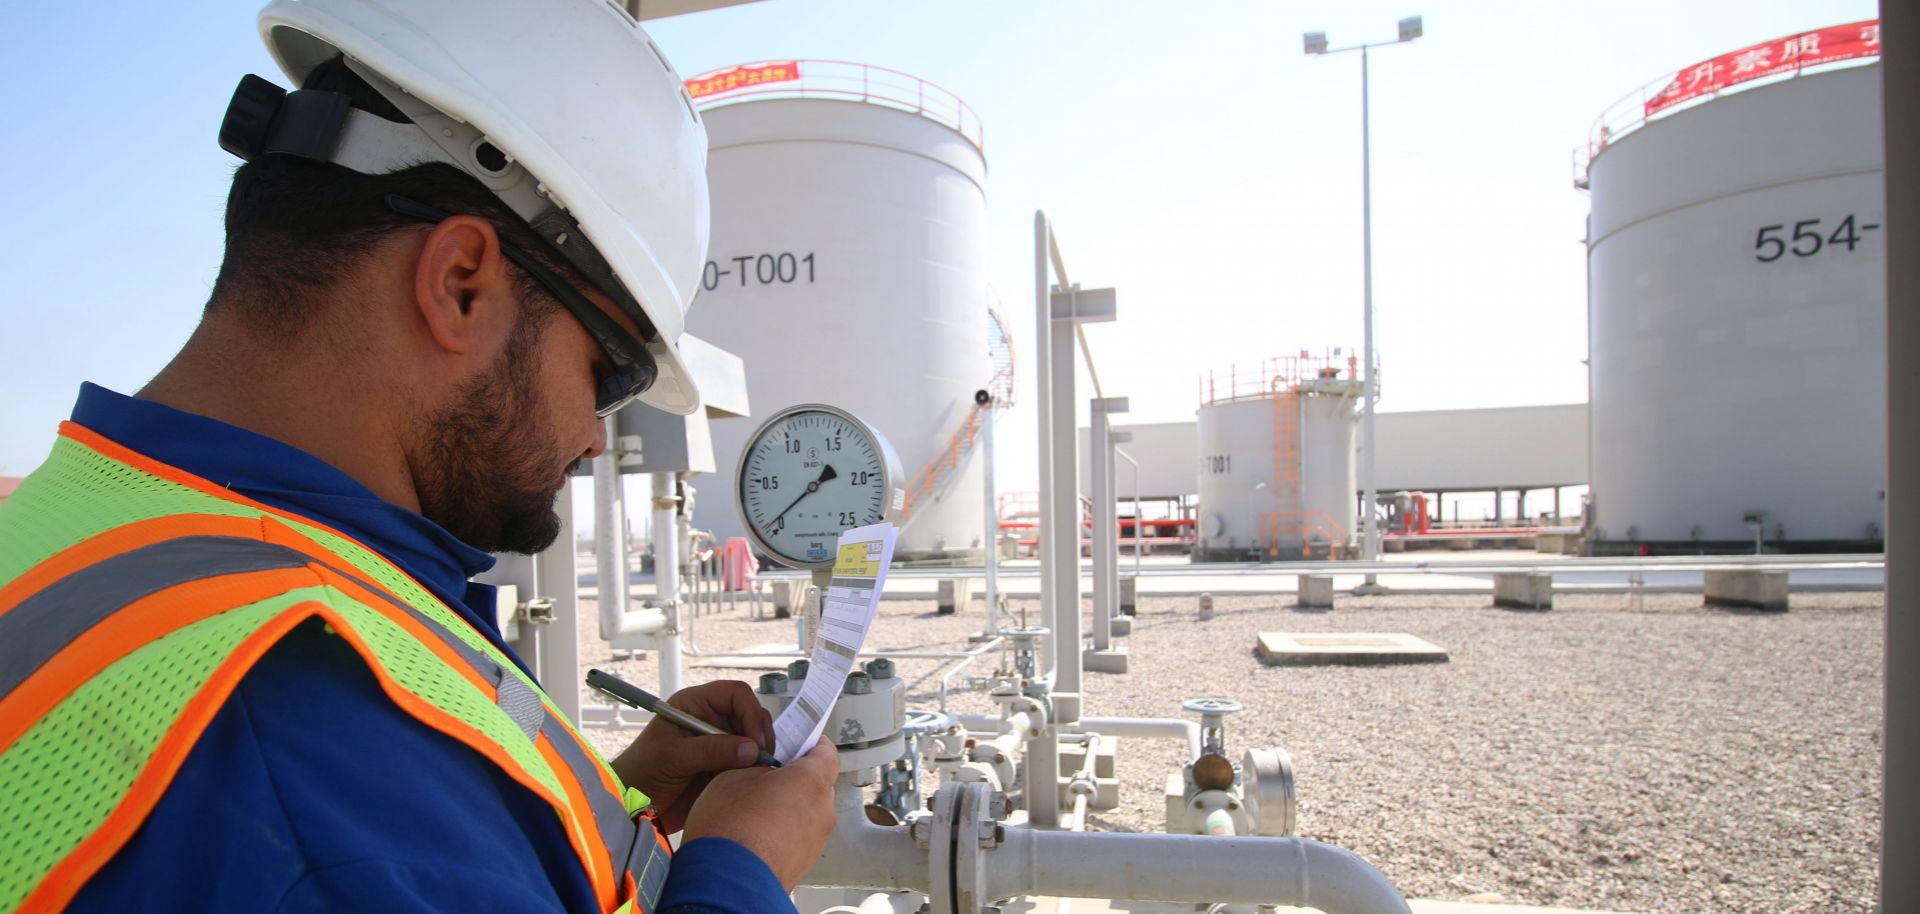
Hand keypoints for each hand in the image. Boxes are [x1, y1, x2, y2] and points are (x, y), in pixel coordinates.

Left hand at [611, 679, 774, 832]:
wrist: (631, 806)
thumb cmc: (641, 772)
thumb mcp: (672, 757)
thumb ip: (711, 750)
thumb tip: (752, 749)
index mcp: (694, 705)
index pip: (735, 694)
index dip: (750, 712)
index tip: (756, 741)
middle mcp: (711, 720)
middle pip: (750, 715)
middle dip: (760, 734)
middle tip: (763, 760)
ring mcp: (719, 743)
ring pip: (753, 740)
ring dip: (760, 754)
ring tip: (759, 773)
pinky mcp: (723, 767)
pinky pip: (748, 763)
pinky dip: (756, 770)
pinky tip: (754, 781)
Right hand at [682, 737, 839, 889]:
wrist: (726, 881)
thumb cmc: (730, 828)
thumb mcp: (733, 777)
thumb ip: (758, 767)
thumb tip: (763, 770)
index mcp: (811, 781)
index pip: (827, 753)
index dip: (812, 745)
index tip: (799, 741)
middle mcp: (822, 811)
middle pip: (818, 784)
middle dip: (796, 779)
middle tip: (768, 776)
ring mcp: (816, 840)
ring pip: (807, 813)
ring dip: (788, 808)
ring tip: (755, 811)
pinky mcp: (804, 863)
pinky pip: (798, 837)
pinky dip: (783, 832)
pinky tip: (756, 834)